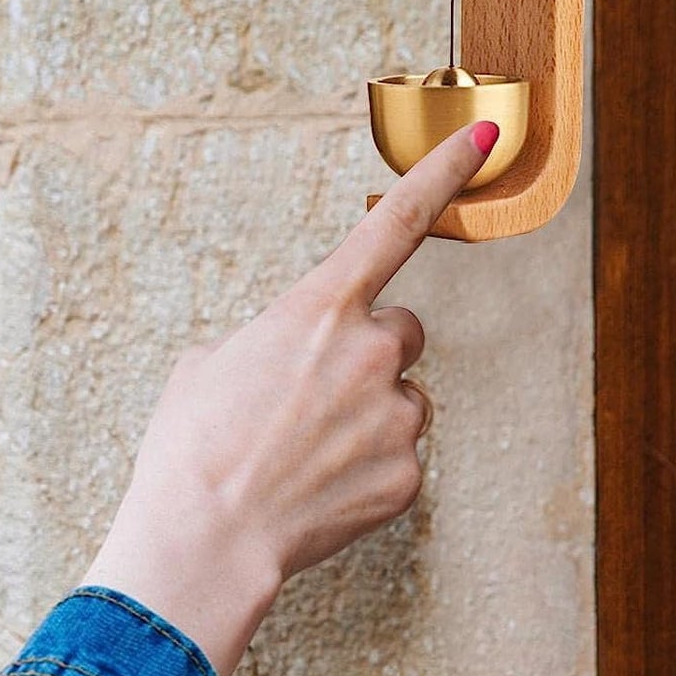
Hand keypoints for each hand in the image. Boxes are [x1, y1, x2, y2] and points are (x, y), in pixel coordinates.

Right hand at [83, 120, 498, 675]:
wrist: (205, 538)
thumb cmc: (192, 447)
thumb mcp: (209, 364)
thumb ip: (272, 339)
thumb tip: (296, 357)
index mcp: (319, 309)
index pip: (396, 223)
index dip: (443, 173)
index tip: (482, 137)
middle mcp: (373, 353)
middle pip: (404, 331)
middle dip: (371, 353)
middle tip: (317, 395)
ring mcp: (395, 417)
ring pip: (402, 400)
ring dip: (369, 415)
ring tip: (308, 452)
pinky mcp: (406, 476)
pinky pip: (399, 456)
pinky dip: (368, 468)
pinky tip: (321, 487)